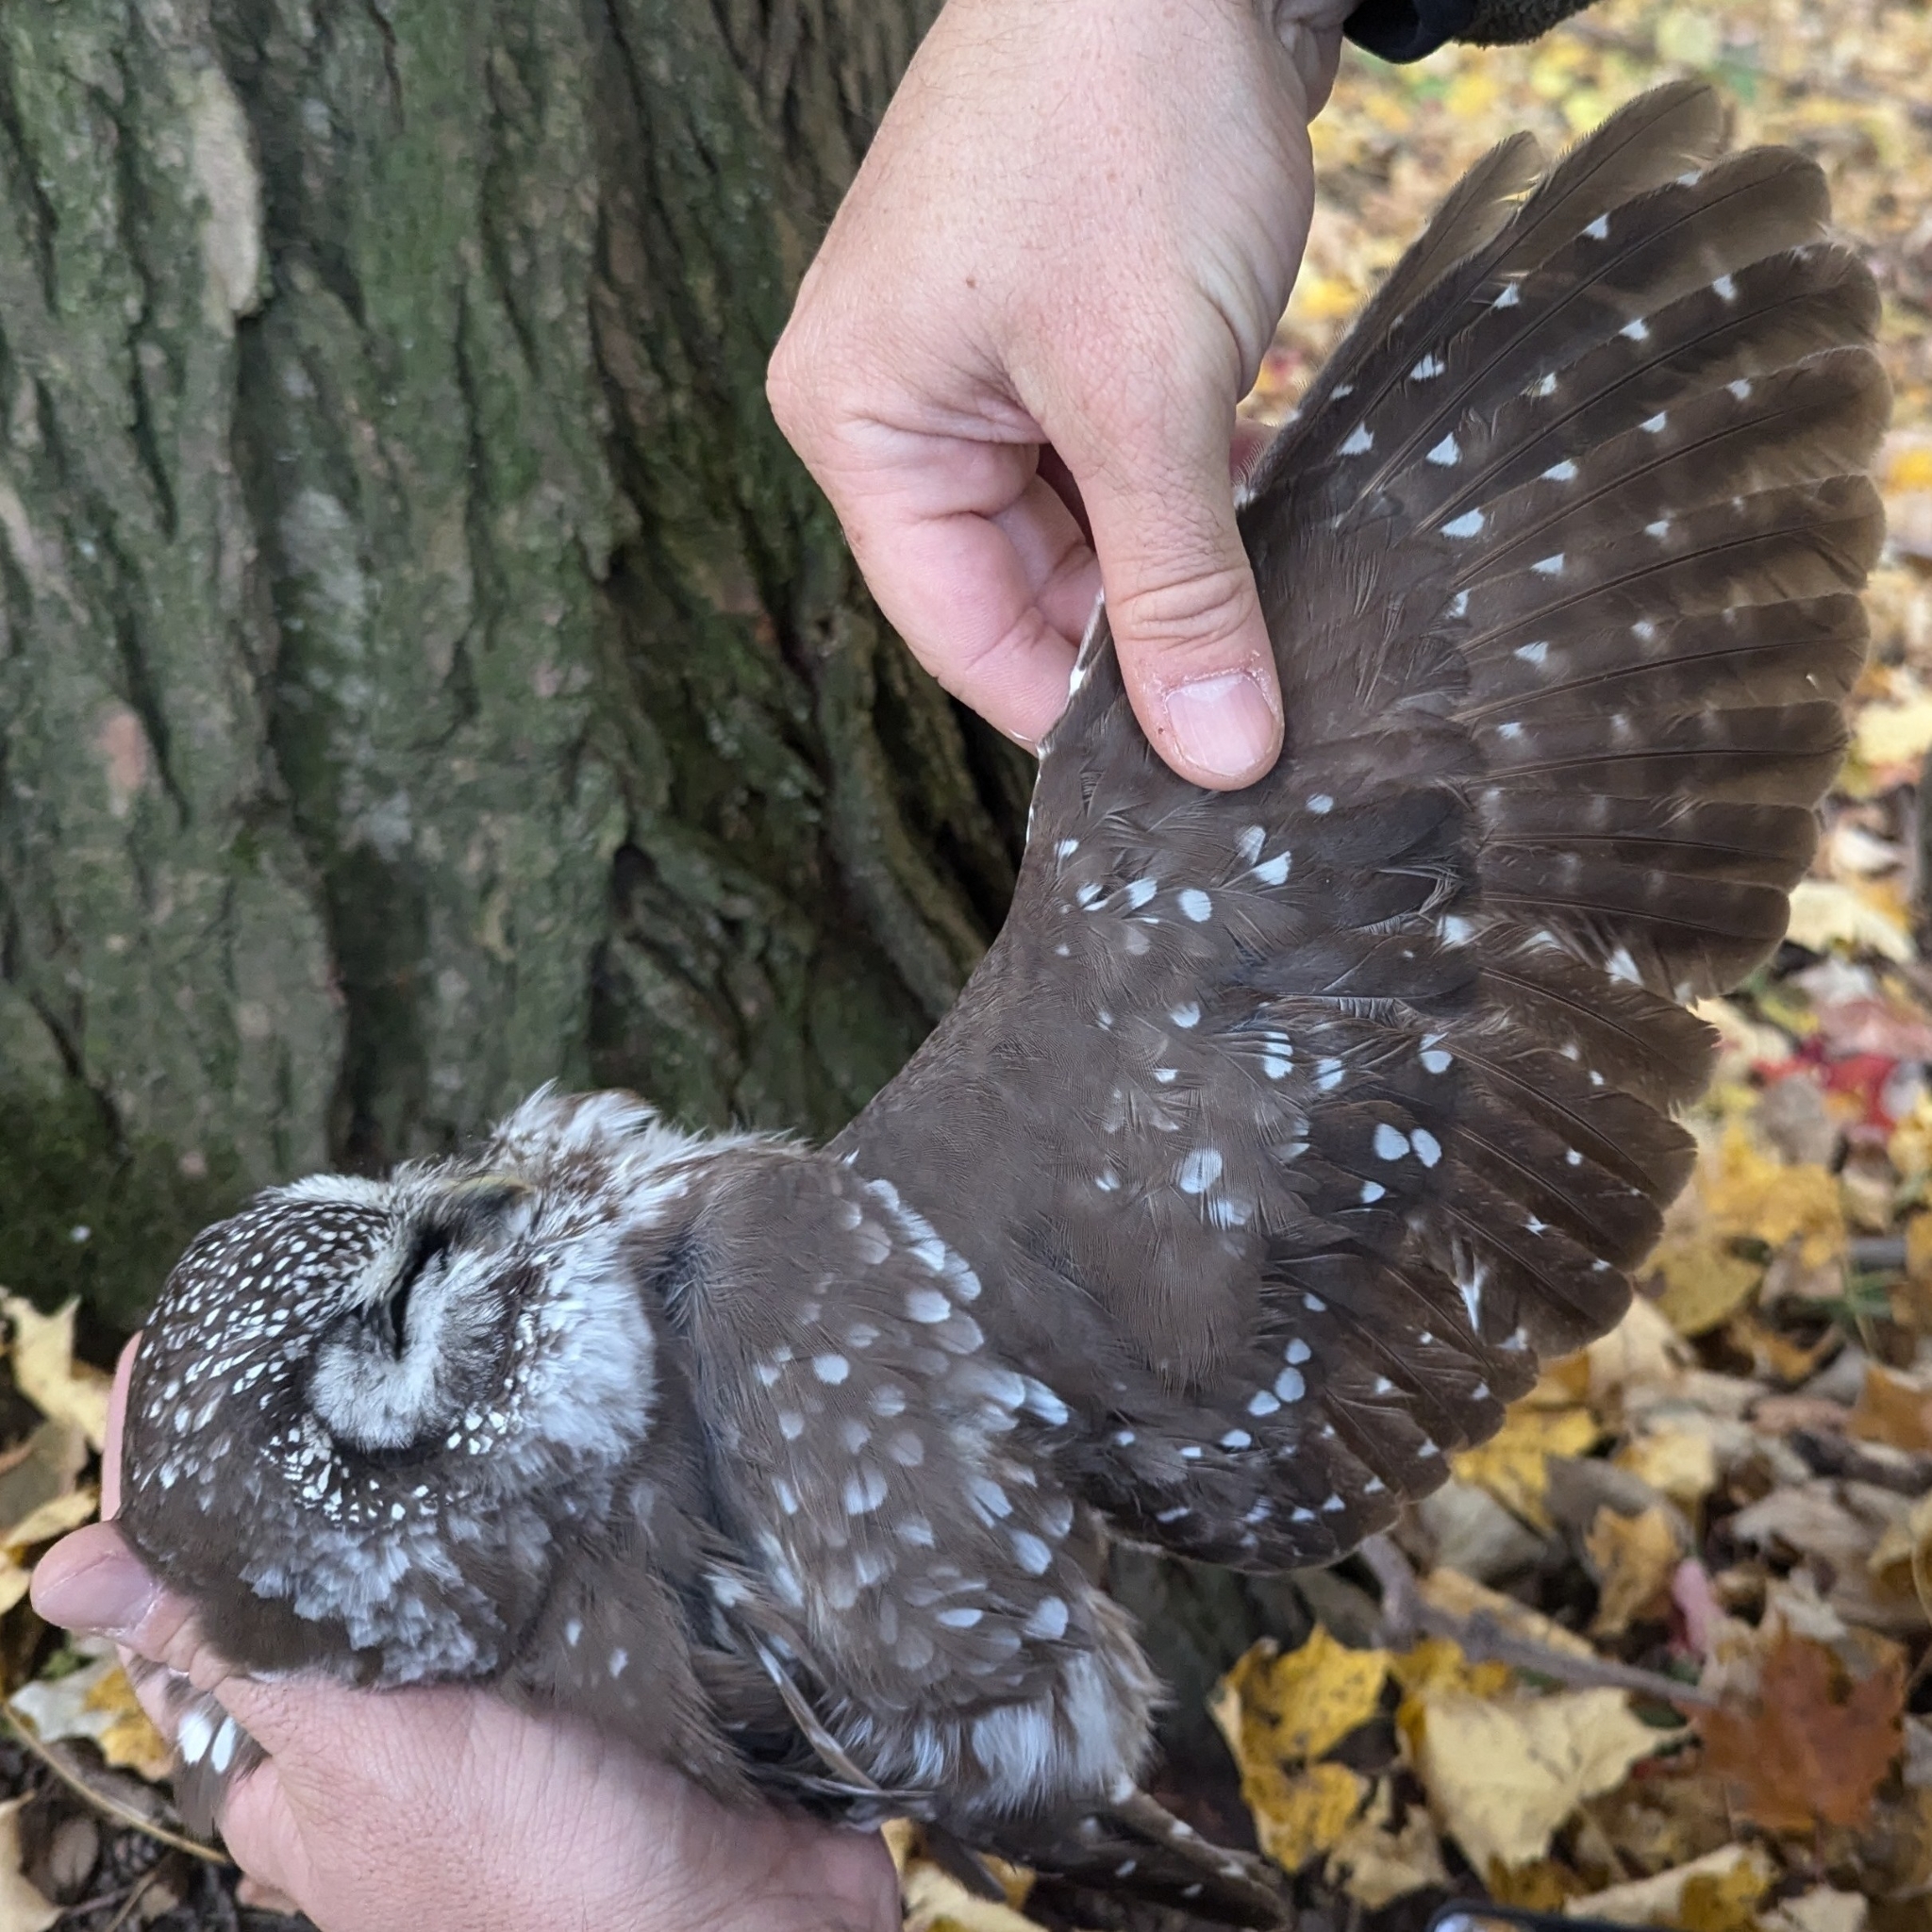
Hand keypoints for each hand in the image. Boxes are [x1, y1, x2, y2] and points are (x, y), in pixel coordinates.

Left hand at [31, 1343, 898, 1931]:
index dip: (177, 1496)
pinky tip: (572, 1417)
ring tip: (459, 1344)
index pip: (205, 1611)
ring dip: (464, 1472)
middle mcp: (401, 1737)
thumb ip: (241, 1660)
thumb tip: (63, 1576)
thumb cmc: (537, 1874)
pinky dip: (567, 1497)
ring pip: (458, 1559)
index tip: (185, 1368)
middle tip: (343, 1326)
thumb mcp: (362, 1760)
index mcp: (309, 1772)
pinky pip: (568, 1561)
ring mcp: (509, 1700)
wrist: (740, 1919)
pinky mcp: (610, 1664)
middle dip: (338, 1463)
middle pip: (336, 1574)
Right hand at [768, 0, 1352, 787]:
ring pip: (1075, 527)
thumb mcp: (1152, 394)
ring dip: (1167, 562)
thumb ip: (1182, 586)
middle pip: (1017, 586)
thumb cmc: (1123, 128)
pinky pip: (1108, 457)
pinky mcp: (1052, 326)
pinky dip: (1178, 491)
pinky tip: (1251, 504)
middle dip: (1133, 635)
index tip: (1184, 773)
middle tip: (1252, 695)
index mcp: (860, 422)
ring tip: (1265, 597)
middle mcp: (897, 400)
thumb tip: (1218, 753)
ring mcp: (975, 361)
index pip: (958, 630)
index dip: (1069, 713)